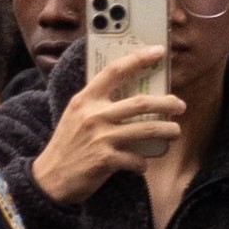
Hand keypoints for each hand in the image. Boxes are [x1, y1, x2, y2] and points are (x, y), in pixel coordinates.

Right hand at [31, 44, 186, 205]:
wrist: (48, 178)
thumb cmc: (66, 145)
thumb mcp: (76, 116)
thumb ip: (97, 103)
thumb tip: (131, 93)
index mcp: (85, 100)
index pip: (114, 71)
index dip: (138, 59)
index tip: (158, 51)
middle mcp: (94, 115)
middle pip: (141, 103)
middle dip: (167, 103)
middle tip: (180, 105)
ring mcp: (101, 137)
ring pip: (146, 129)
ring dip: (167, 130)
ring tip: (175, 131)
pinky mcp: (106, 159)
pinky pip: (137, 158)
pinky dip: (143, 162)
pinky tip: (142, 163)